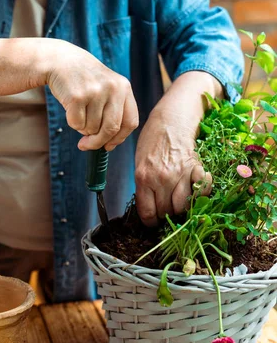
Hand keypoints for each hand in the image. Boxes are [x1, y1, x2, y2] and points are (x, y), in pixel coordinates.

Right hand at [46, 42, 138, 150]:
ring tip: (79, 112)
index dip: (119, 139)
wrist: (61, 60)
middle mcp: (113, 88)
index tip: (108, 146)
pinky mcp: (78, 97)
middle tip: (86, 145)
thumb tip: (109, 143)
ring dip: (82, 128)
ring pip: (92, 128)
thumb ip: (113, 111)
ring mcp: (95, 92)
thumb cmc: (84, 80)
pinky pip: (77, 124)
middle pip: (111, 129)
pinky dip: (72, 122)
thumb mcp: (106, 88)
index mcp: (124, 87)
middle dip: (98, 142)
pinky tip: (70, 108)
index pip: (130, 122)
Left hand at [135, 71, 220, 226]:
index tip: (154, 223)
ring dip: (183, 208)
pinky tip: (194, 189)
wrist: (171, 119)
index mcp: (143, 178)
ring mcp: (181, 174)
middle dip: (167, 216)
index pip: (147, 213)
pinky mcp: (197, 168)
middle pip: (167, 212)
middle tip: (168, 211)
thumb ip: (143, 186)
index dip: (151, 222)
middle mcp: (161, 178)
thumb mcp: (139, 164)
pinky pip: (202, 191)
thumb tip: (149, 208)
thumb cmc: (152, 141)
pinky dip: (200, 194)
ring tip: (180, 202)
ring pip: (185, 207)